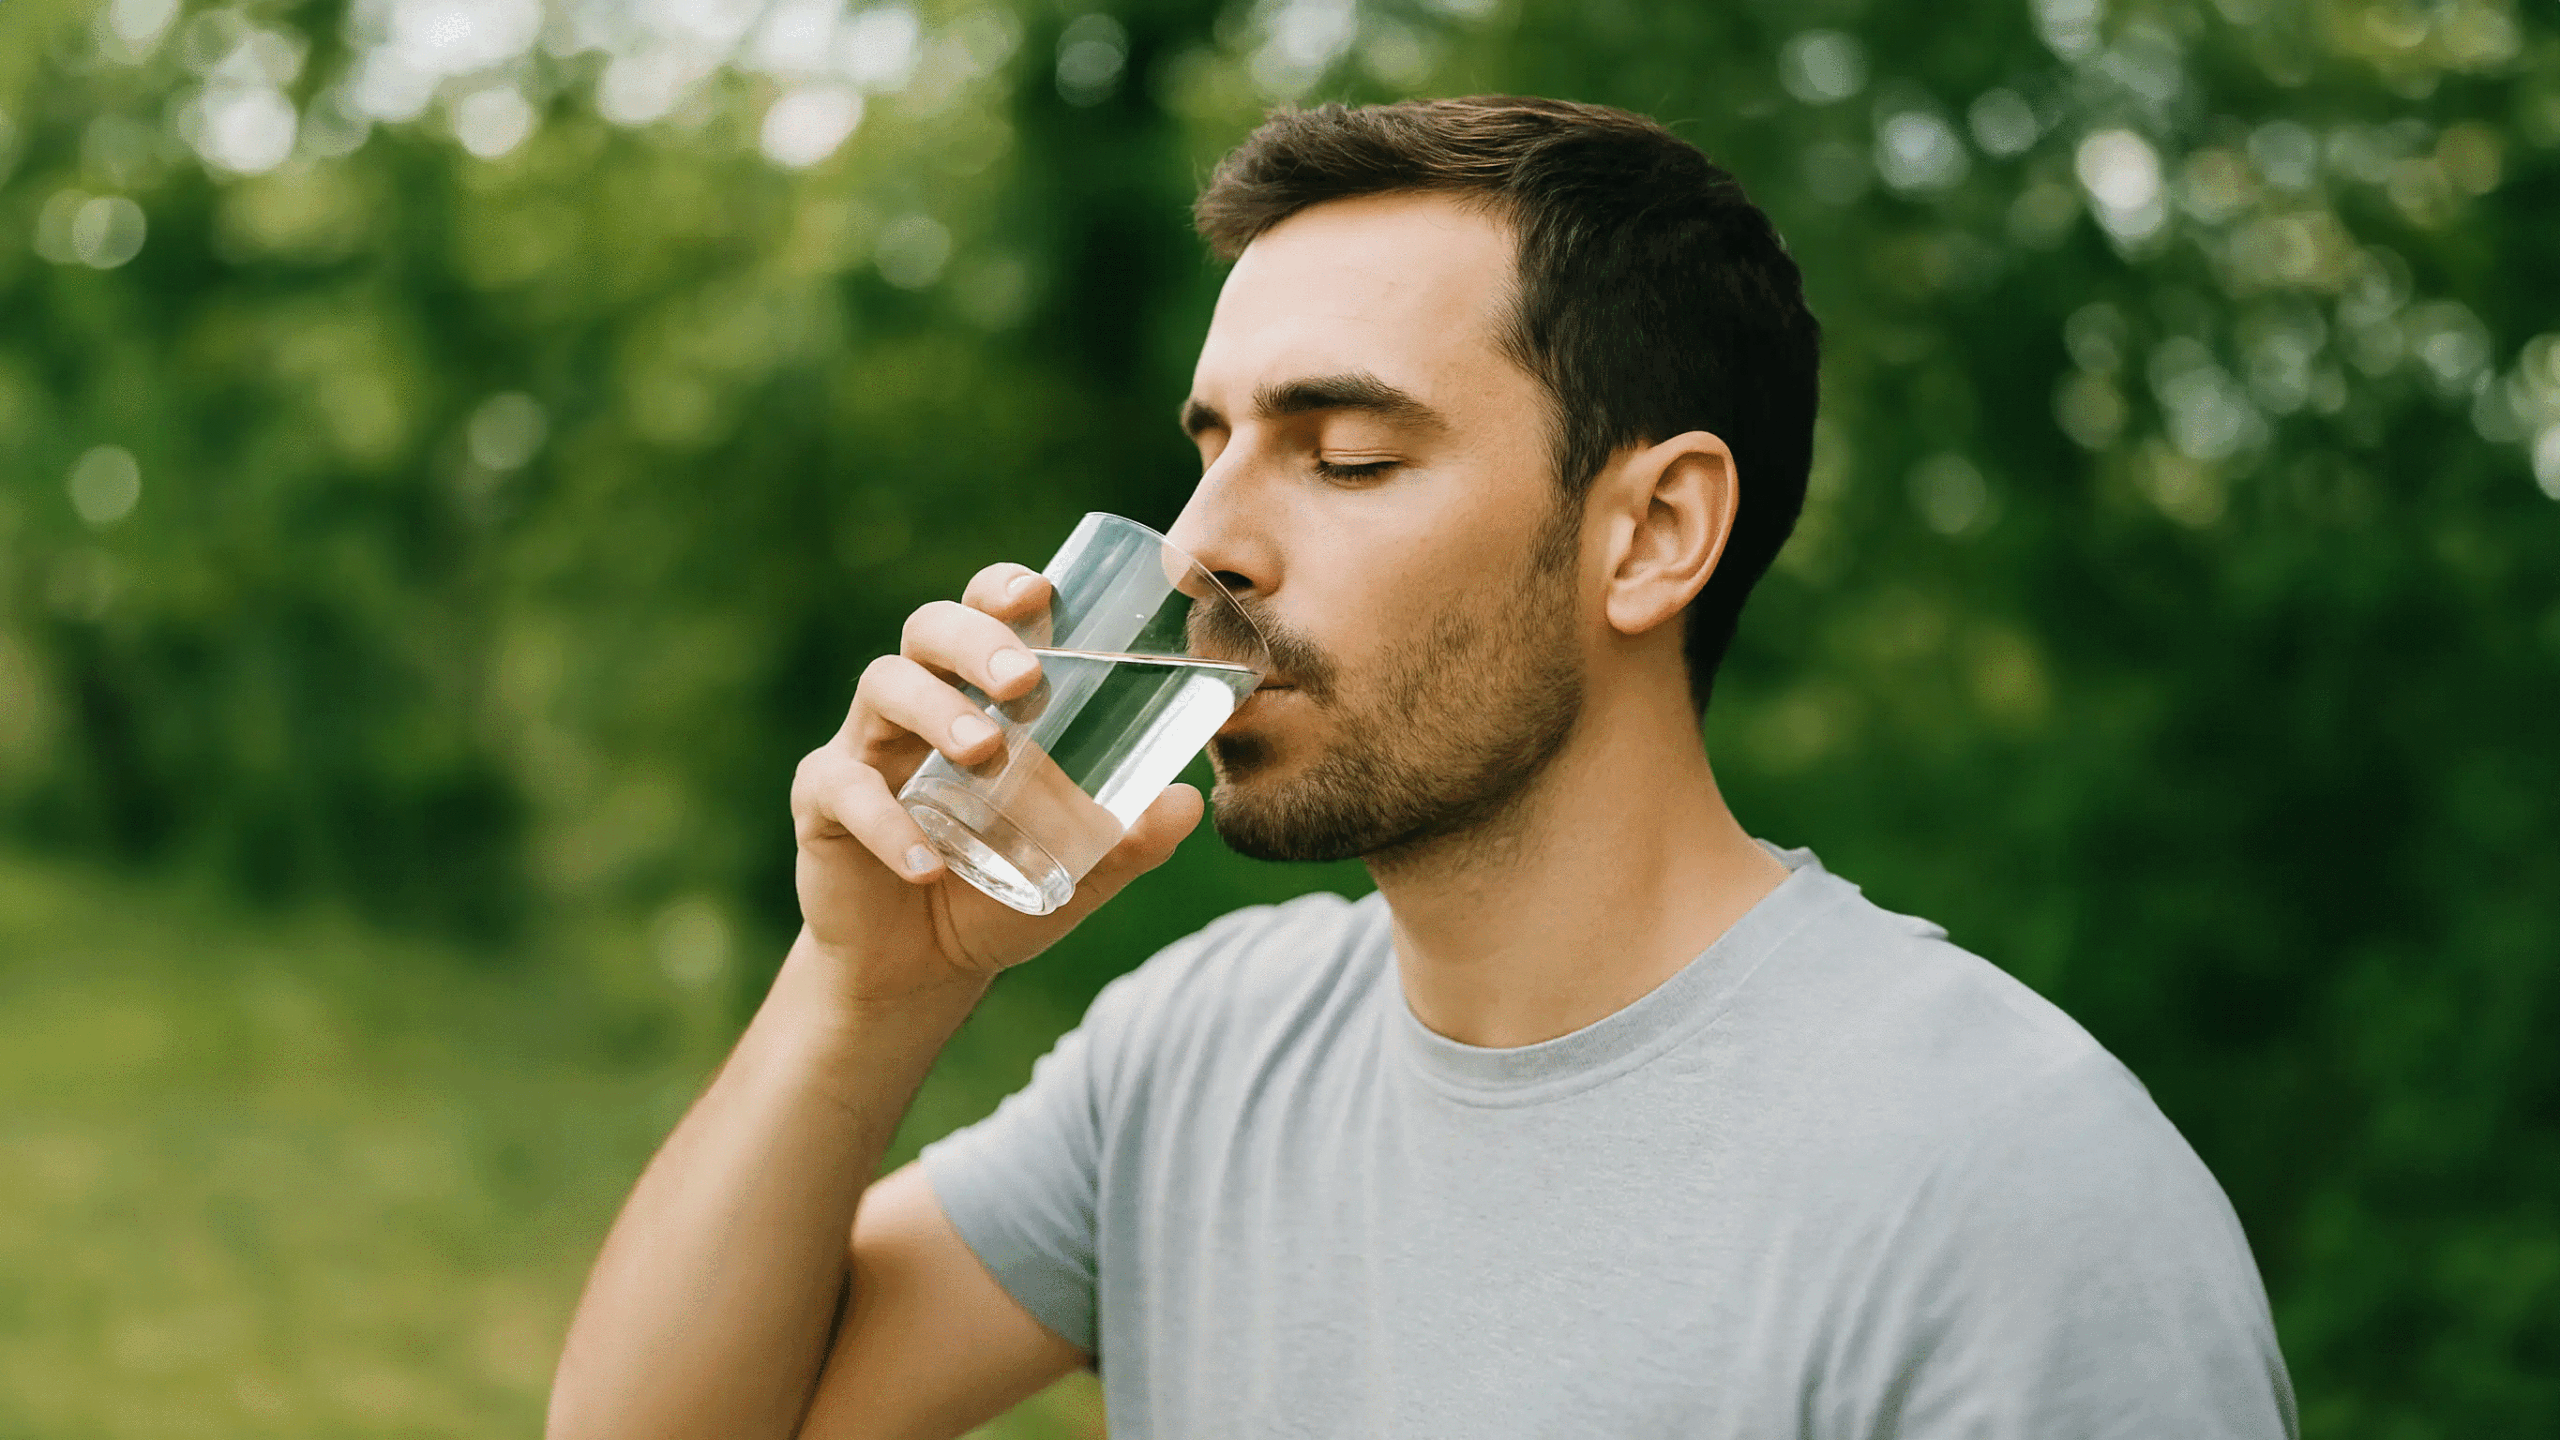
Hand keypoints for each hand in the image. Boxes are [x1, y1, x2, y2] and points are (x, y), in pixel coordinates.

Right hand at [789, 562, 1204, 1008]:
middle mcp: (914, 704)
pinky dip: (886, 823)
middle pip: (927, 630)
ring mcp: (863, 749)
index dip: (1002, 588)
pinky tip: (926, 862)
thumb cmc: (997, 891)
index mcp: (972, 695)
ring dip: (937, 710)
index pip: (981, 614)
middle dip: (975, 639)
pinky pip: (843, 792)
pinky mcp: (823, 806)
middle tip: (1025, 679)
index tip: (1040, 593)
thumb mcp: (1075, 870)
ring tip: (984, 750)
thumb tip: (1189, 802)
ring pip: (883, 688)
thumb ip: (1130, 840)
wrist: (921, 971)